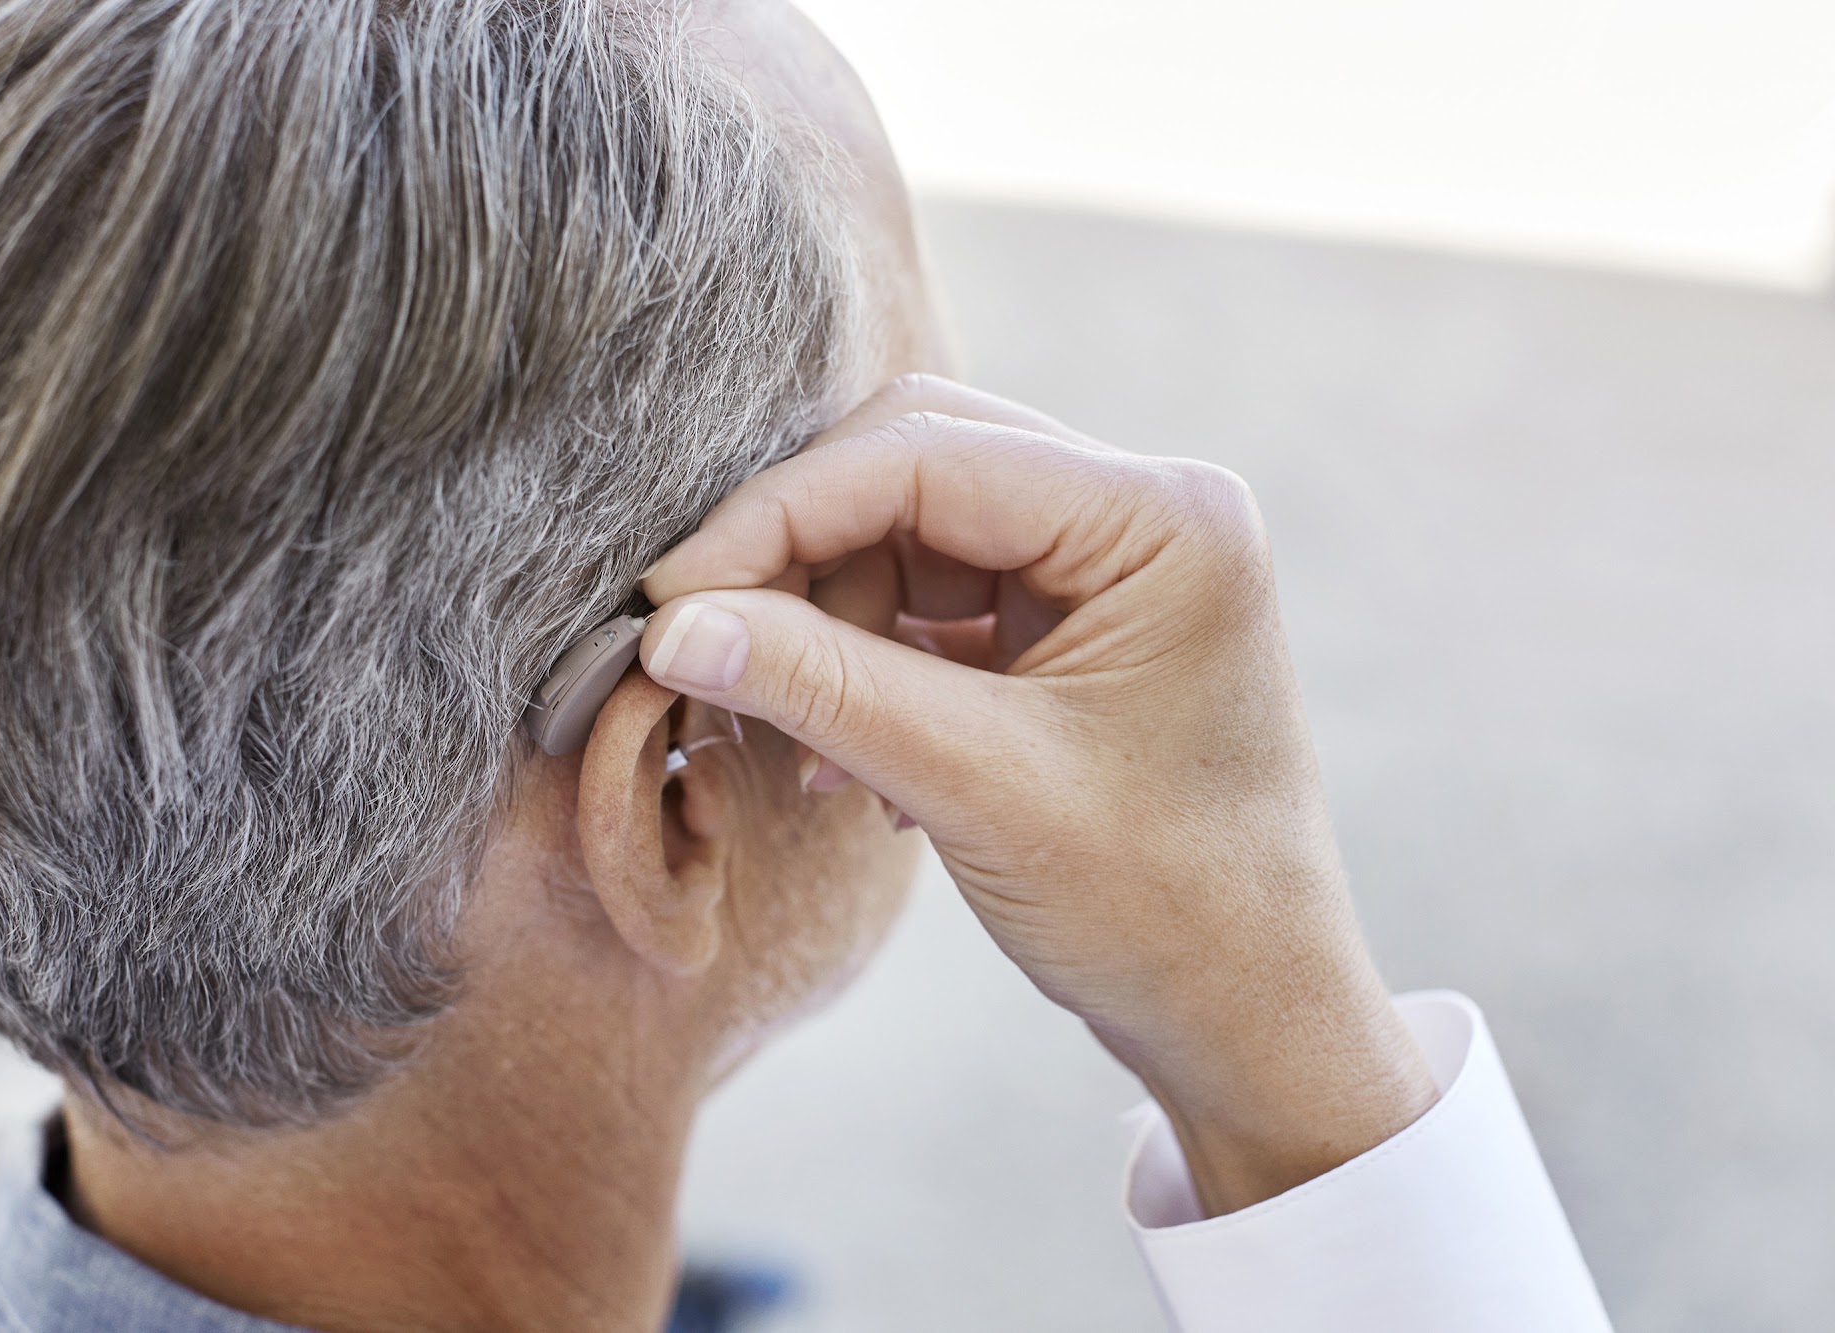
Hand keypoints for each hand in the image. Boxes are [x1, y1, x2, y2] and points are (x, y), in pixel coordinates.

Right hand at [639, 375, 1436, 1214]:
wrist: (1249, 1017)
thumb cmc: (1158, 909)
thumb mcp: (975, 786)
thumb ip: (819, 686)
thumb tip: (672, 625)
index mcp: (1159, 519)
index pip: (924, 454)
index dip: (777, 515)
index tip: (668, 599)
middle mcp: (1144, 513)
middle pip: (916, 465)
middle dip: (802, 555)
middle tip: (707, 644)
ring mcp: (1113, 566)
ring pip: (913, 531)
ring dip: (830, 622)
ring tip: (806, 744)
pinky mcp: (1078, 623)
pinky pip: (938, 599)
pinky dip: (872, 663)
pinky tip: (849, 759)